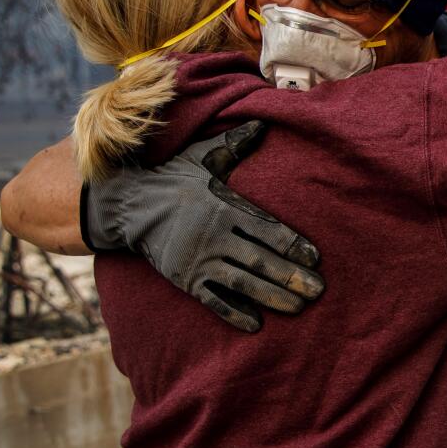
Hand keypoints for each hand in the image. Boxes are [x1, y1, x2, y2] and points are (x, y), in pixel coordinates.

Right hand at [82, 121, 323, 331]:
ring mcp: (198, 260)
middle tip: (318, 290)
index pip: (266, 228)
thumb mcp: (202, 158)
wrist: (127, 205)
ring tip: (298, 307)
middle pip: (259, 259)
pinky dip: (233, 312)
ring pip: (241, 283)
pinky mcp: (184, 278)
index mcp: (224, 208)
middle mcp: (213, 235)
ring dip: (271, 297)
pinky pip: (212, 299)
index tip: (315, 258)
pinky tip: (255, 324)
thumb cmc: (173, 180)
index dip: (292, 245)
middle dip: (290, 276)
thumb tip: (260, 123)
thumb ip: (233, 146)